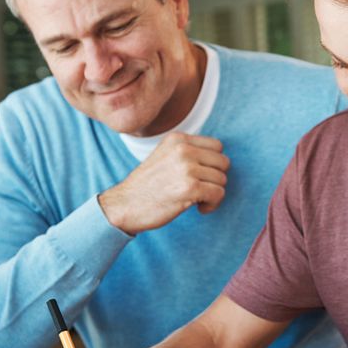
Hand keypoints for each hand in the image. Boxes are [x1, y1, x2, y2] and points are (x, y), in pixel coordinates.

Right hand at [99, 132, 229, 234]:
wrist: (124, 205)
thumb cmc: (147, 186)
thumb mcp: (165, 156)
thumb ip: (188, 152)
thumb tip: (219, 160)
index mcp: (178, 139)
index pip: (217, 146)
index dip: (213, 164)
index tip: (201, 177)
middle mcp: (183, 149)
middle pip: (223, 162)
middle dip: (215, 179)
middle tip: (200, 190)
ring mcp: (187, 168)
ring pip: (222, 180)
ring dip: (213, 194)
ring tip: (196, 200)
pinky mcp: (190, 187)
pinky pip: (218, 194)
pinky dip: (212, 205)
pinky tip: (199, 208)